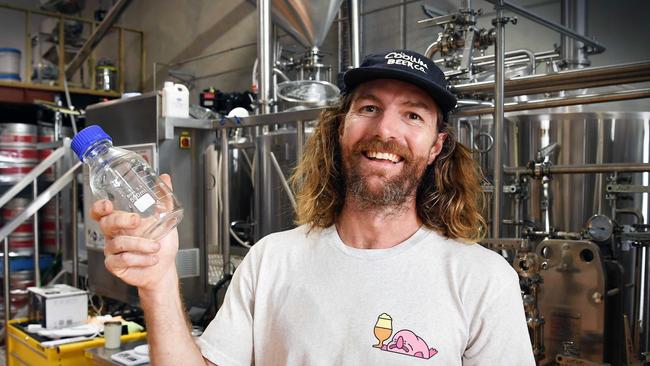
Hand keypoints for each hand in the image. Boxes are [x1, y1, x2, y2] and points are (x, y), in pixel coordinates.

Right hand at [91, 174, 178, 291]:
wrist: (164, 268)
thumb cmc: (161, 244)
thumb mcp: (165, 220)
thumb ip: (164, 200)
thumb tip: (165, 178)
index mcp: (121, 221)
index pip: (101, 212)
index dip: (99, 207)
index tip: (108, 204)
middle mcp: (113, 235)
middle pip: (106, 223)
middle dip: (121, 220)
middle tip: (138, 221)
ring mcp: (112, 250)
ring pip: (118, 243)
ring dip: (141, 244)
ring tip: (156, 247)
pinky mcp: (114, 265)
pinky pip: (122, 260)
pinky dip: (140, 259)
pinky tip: (152, 259)